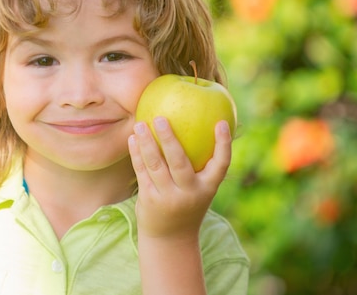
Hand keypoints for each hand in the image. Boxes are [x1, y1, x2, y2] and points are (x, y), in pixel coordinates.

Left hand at [128, 117, 231, 238]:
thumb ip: (201, 165)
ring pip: (155, 165)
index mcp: (208, 188)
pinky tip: (132, 139)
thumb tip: (201, 125)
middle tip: (160, 118)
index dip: (224, 144)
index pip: (221, 164)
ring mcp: (168, 198)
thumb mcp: (201, 189)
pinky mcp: (150, 199)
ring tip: (140, 124)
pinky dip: (137, 154)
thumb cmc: (188, 203)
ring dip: (146, 143)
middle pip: (180, 162)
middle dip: (170, 139)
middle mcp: (190, 193)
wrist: (170, 239)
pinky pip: (142, 172)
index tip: (221, 123)